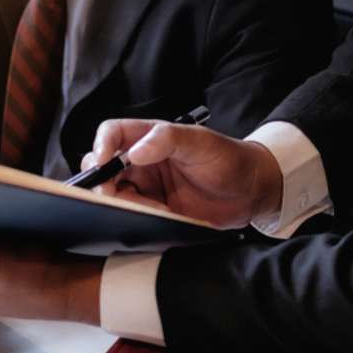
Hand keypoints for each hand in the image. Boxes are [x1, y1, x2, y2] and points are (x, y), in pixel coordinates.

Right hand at [83, 119, 281, 228]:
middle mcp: (142, 162)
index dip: (101, 145)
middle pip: (103, 168)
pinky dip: (137, 219)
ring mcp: (146, 188)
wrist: (251, 192)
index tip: (102, 161)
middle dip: (101, 181)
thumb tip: (134, 151)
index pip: (112, 134)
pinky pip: (131, 216)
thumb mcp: (200, 142)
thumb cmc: (229, 159)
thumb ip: (167, 139)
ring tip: (154, 207)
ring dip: (123, 204)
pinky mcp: (153, 211)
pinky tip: (162, 216)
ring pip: (114, 195)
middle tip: (113, 194)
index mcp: (149, 138)